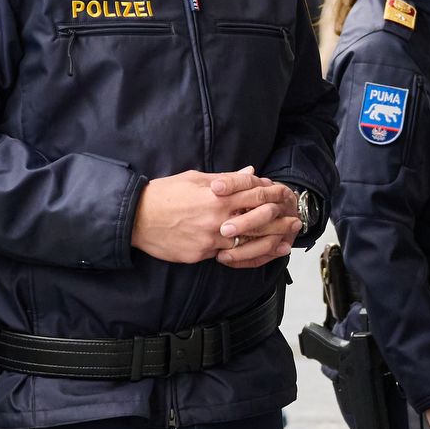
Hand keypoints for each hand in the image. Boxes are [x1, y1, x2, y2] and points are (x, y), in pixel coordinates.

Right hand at [130, 167, 298, 266]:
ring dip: (268, 242)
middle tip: (294, 223)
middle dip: (278, 221)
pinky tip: (257, 255)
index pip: (254, 193)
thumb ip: (226, 178)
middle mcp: (217, 218)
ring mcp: (209, 239)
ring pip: (247, 242)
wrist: (135, 218)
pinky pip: (227, 255)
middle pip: (258, 220)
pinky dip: (243, 255)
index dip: (272, 194)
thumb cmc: (164, 194)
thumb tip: (250, 172)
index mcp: (217, 195)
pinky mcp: (200, 254)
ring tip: (284, 242)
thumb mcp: (195, 178)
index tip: (283, 195)